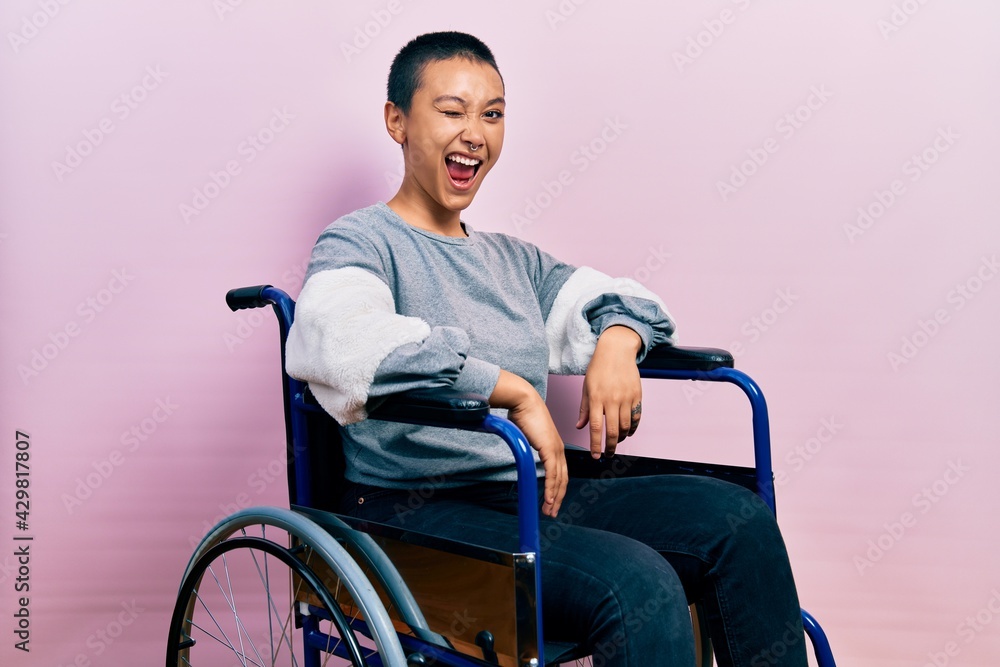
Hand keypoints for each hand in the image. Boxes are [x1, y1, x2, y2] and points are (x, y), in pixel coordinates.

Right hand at [490, 370, 567, 516]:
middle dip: (558, 497)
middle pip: (562, 478)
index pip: (560, 471)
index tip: (552, 501)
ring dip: (555, 497)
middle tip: (552, 512)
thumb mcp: (526, 434)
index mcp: (554, 445)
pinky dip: (551, 488)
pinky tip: (549, 499)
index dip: (557, 487)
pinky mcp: (549, 449)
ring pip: (559, 479)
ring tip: (550, 511)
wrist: (523, 401)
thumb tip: (521, 449)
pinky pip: (552, 474)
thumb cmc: (522, 414)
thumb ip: (527, 444)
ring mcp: (555, 449)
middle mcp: (558, 449)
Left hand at [576, 326, 642, 458]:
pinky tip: (628, 432)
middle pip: (613, 431)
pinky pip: (636, 417)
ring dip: (621, 438)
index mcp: (596, 398)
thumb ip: (584, 408)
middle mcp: (612, 399)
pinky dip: (633, 428)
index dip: (595, 444)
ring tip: (616, 441)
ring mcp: (626, 398)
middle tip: (608, 454)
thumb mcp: (586, 387)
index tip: (595, 455)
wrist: (617, 350)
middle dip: (610, 446)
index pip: (595, 427)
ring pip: (626, 426)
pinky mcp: (637, 395)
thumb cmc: (599, 368)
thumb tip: (580, 427)